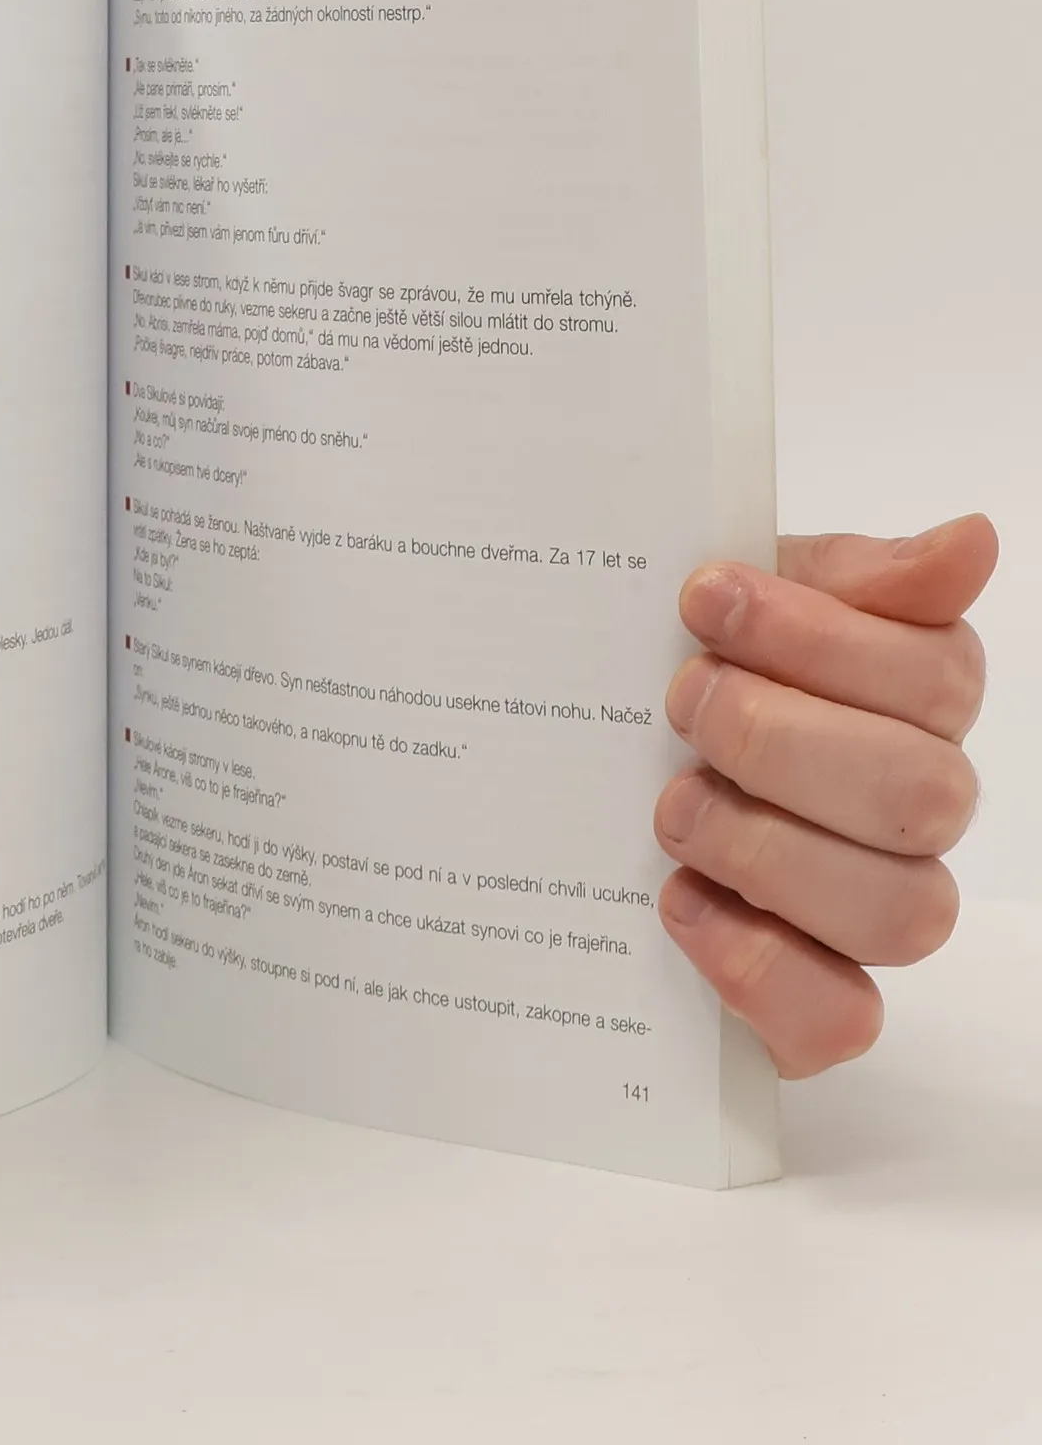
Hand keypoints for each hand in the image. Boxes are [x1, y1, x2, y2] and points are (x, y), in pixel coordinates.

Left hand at [655, 514, 995, 1075]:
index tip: (703, 599)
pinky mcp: (814, 1000)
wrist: (592, 761)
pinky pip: (841, 1018)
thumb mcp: (745, 593)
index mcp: (910, 700)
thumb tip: (969, 544)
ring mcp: (869, 909)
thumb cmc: (686, 669)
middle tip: (680, 703)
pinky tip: (680, 903)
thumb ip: (851, 575)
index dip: (819, 638)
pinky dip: (758, 965)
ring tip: (671, 805)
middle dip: (781, 740)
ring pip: (901, 913)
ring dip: (768, 851)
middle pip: (922, 797)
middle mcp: (911, 810)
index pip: (934, 676)